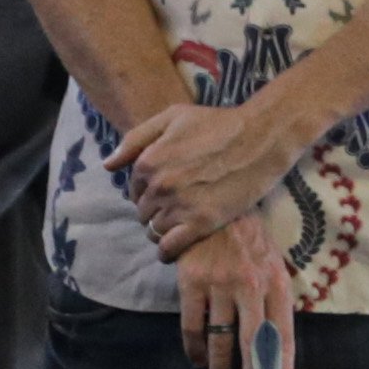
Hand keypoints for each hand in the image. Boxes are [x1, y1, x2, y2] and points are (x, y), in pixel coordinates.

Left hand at [109, 93, 319, 256]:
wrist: (260, 139)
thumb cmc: (217, 123)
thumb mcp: (173, 117)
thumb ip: (136, 139)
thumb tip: (108, 165)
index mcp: (149, 161)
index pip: (133, 188)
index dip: (146, 191)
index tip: (163, 191)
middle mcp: (159, 186)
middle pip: (143, 210)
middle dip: (154, 210)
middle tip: (174, 207)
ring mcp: (179, 206)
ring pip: (153, 230)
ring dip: (161, 229)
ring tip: (178, 224)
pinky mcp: (201, 224)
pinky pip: (169, 248)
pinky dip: (166, 251)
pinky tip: (173, 248)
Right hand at [176, 212, 298, 368]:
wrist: (212, 205)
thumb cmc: (248, 242)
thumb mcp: (273, 267)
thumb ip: (273, 304)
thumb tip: (273, 352)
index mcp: (277, 285)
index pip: (283, 338)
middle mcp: (251, 287)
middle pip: (253, 347)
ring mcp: (220, 284)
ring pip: (220, 342)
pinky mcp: (192, 281)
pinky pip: (192, 326)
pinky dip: (194, 350)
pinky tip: (196, 362)